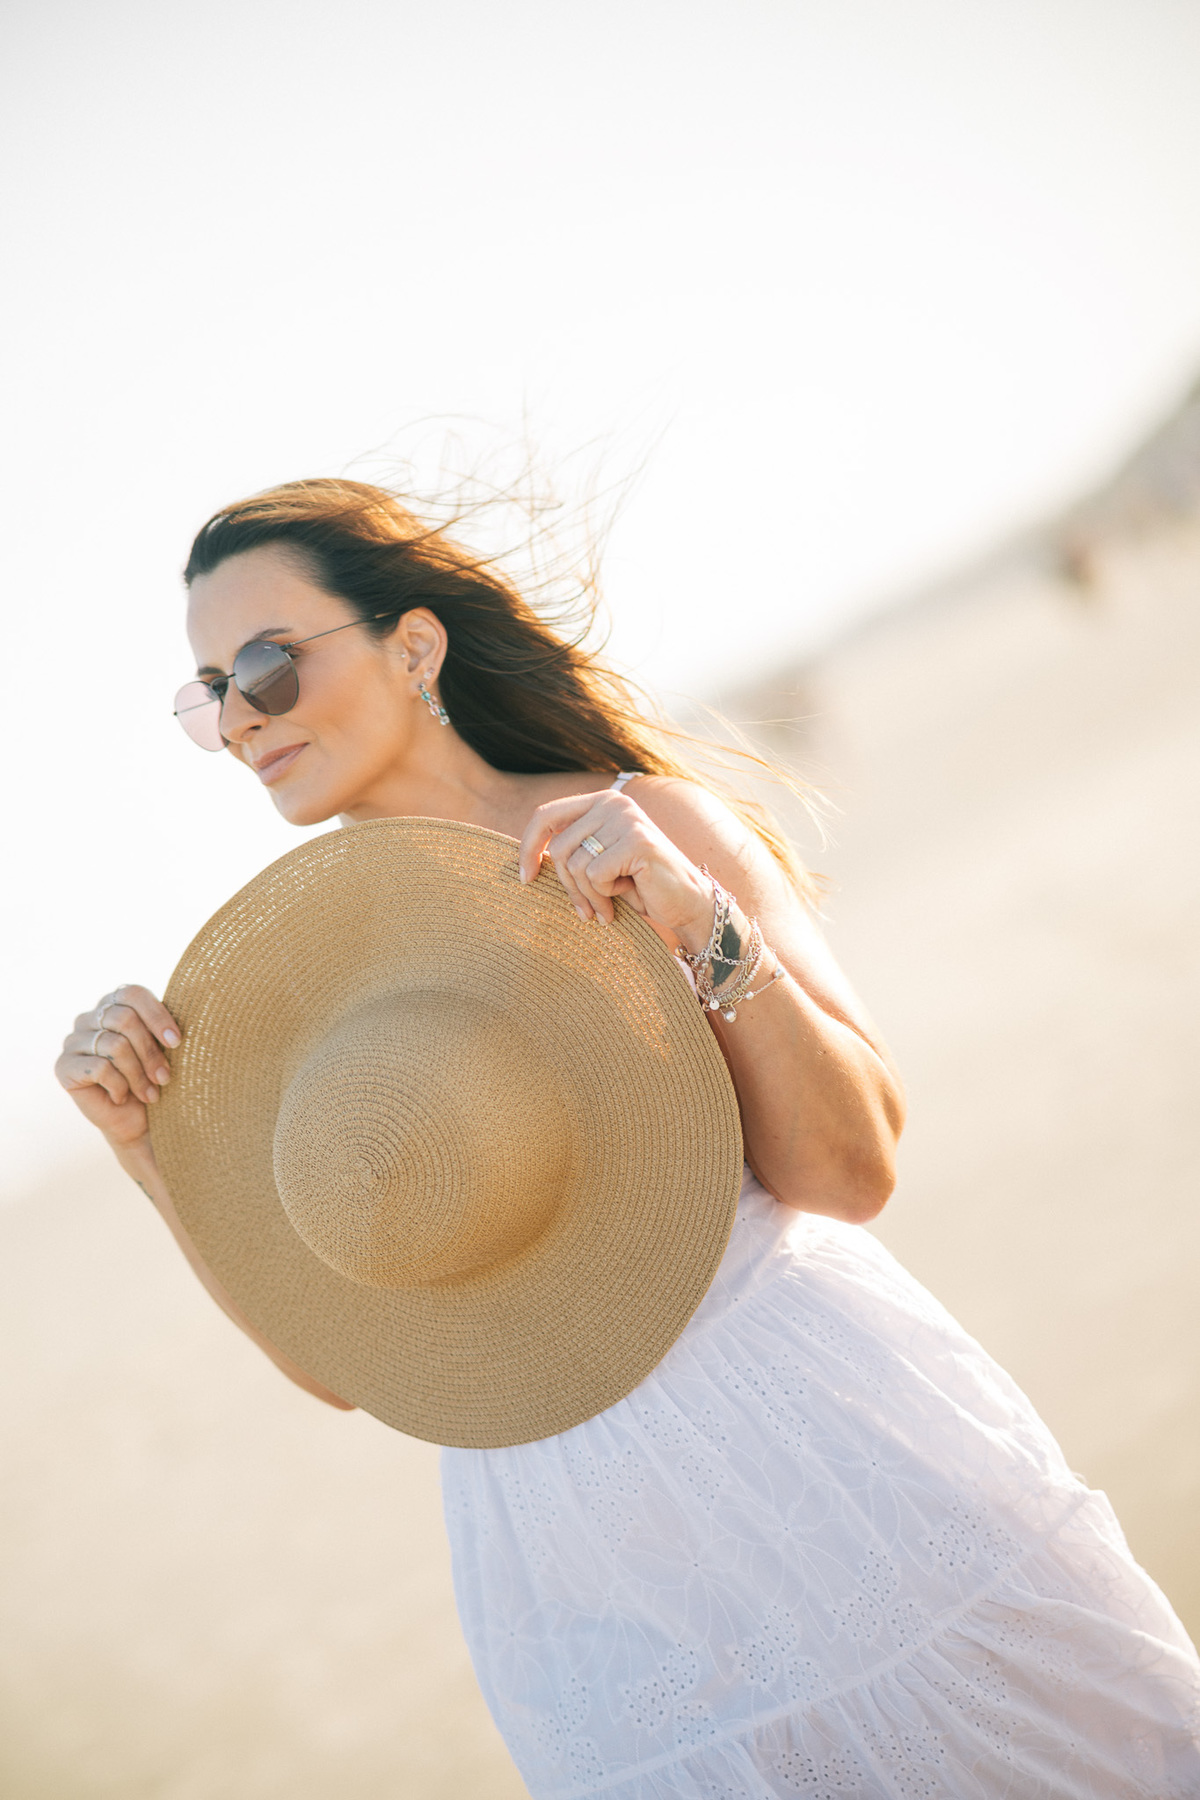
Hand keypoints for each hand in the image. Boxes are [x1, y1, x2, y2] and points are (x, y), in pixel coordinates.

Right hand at [55, 985, 180, 1147]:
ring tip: (151, 1094)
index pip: (133, 994)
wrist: (135, 1120)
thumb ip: (161, 1027)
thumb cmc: (152, 1079)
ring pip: (115, 1045)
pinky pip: (99, 1068)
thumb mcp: (162, 1048)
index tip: (177, 1042)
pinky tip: (121, 1097)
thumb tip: (183, 1008)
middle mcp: (88, 1017)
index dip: (157, 1016)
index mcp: (113, 1004)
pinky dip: (119, 1086)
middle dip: (150, 1052)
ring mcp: (73, 1041)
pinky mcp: (63, 1066)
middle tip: (165, 1078)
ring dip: (139, 1074)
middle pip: (125, 1019)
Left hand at [518, 785, 714, 945]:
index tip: (525, 878)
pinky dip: (606, 895)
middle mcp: (614, 802)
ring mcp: (627, 819)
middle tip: (585, 911)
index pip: (546, 815)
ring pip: (575, 864)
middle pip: (559, 847)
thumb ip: (571, 849)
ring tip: (609, 906)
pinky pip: (595, 875)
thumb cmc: (640, 885)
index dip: (528, 847)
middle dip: (568, 887)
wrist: (687, 902)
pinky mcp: (637, 841)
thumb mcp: (598, 861)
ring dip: (589, 895)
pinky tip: (629, 893)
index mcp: (602, 801)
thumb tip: (527, 856)